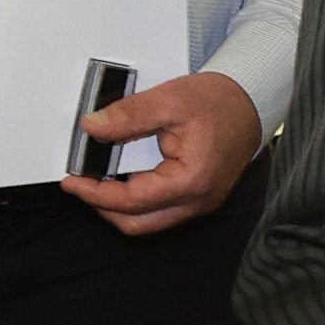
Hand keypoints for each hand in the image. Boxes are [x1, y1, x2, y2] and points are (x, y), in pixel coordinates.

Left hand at [61, 69, 262, 236]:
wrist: (252, 102)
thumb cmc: (220, 102)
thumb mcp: (169, 100)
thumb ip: (128, 115)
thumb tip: (92, 128)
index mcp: (191, 181)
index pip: (131, 201)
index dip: (95, 193)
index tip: (72, 181)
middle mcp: (197, 201)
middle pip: (138, 224)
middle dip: (104, 208)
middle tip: (80, 185)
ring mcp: (200, 203)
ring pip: (149, 222)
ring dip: (120, 208)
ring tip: (97, 184)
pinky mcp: (200, 198)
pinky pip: (162, 212)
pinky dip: (137, 202)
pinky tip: (124, 182)